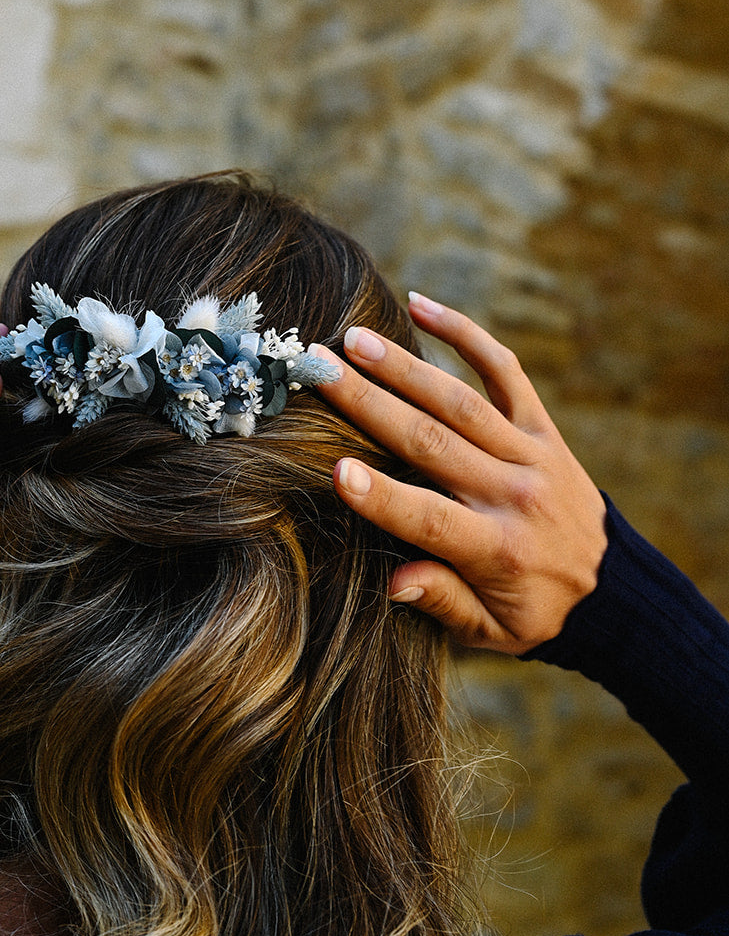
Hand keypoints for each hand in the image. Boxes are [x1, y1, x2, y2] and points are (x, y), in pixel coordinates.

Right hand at [315, 293, 606, 652]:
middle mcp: (514, 494)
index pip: (431, 520)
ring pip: (461, 402)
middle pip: (434, 443)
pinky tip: (421, 304)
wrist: (614, 590)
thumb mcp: (491, 631)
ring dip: (404, 366)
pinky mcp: (543, 428)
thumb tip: (393, 583)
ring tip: (354, 339)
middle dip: (371, 405)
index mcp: (497, 550)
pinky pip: (505, 371)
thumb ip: (442, 602)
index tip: (336, 472)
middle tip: (320, 371)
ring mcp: (531, 454)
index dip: (383, 498)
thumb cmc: (535, 614)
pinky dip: (465, 335)